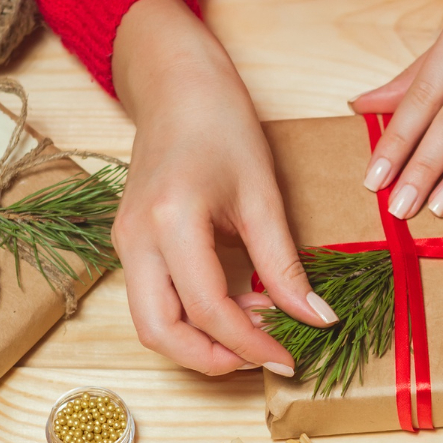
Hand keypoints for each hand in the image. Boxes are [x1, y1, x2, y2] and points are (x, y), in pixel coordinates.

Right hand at [111, 0, 336, 375]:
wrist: (174, 83)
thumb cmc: (220, 122)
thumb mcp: (263, 193)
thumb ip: (284, 264)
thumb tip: (317, 318)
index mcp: (171, 221)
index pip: (209, 310)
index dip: (253, 345)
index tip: (290, 357)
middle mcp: (136, 239)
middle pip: (160, 333)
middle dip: (212, 359)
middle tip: (265, 357)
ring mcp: (125, 243)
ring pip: (150, 324)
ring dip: (199, 343)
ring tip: (253, 331)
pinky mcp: (129, 244)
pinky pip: (152, 301)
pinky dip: (189, 318)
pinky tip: (233, 304)